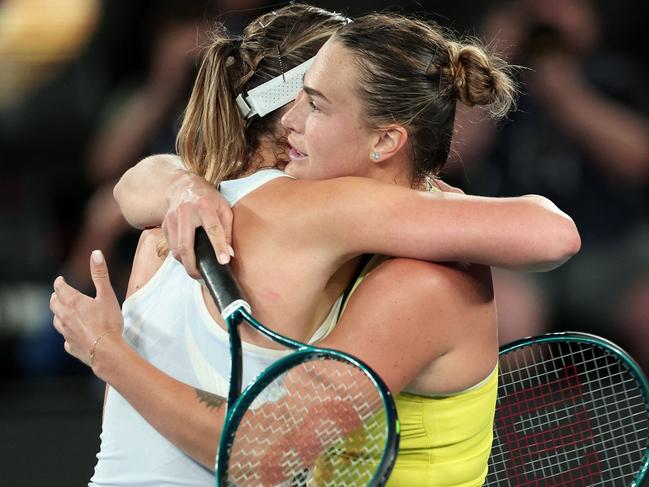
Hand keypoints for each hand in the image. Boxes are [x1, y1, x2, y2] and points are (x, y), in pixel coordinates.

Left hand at [50, 250, 123, 369]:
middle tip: (58, 294)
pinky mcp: (71, 346)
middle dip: (55, 297)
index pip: (60, 288)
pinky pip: (65, 339)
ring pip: (56, 321)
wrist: (107, 350)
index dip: (59, 282)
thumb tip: (95, 253)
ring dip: (58, 314)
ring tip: (62, 313)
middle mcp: (65, 316)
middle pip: (54, 304)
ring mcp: (66, 332)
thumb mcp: (107, 294)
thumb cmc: (108, 321)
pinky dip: (67, 334)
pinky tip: (71, 335)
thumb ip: (100, 274)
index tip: (60, 280)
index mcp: (73, 302)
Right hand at [163, 173, 233, 278]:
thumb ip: (227, 231)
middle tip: (202, 278)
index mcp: (205, 206)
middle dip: (193, 266)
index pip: (213, 229)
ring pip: (176, 249)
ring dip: (186, 264)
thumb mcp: (223, 208)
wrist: (181, 186)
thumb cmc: (207, 199)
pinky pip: (171, 247)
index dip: (218, 247)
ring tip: (196, 271)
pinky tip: (188, 259)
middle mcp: (186, 212)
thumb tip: (230, 255)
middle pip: (186, 245)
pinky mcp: (164, 225)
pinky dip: (180, 256)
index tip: (223, 261)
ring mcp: (172, 219)